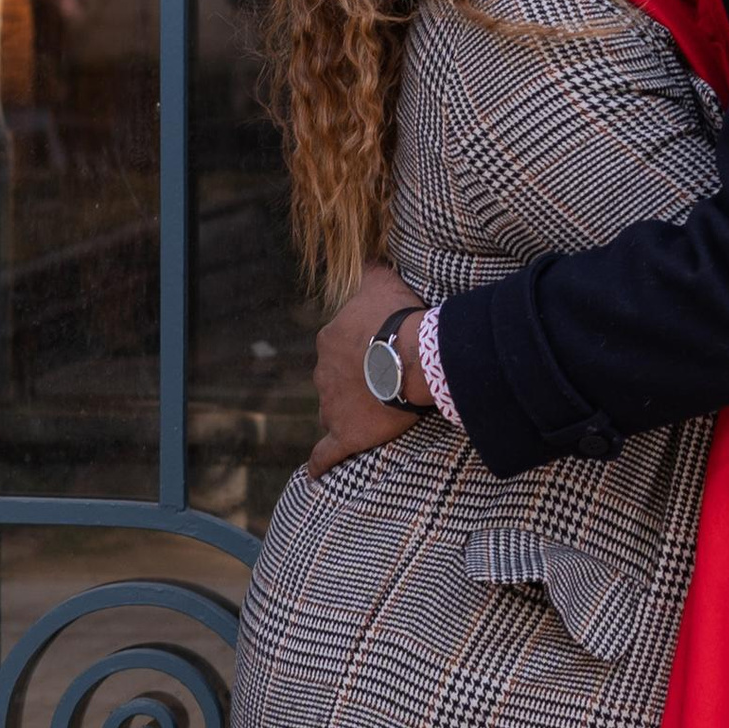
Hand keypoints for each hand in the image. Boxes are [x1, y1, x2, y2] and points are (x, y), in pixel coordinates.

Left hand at [309, 264, 423, 474]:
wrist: (412, 358)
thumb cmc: (399, 318)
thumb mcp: (382, 282)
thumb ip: (370, 268)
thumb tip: (367, 255)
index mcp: (329, 339)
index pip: (339, 347)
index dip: (361, 350)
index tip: (382, 353)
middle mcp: (323, 372)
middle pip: (334, 380)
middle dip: (353, 382)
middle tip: (382, 383)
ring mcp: (332, 406)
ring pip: (332, 411)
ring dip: (346, 412)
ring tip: (369, 416)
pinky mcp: (345, 435)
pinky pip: (325, 453)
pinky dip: (319, 463)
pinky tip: (315, 472)